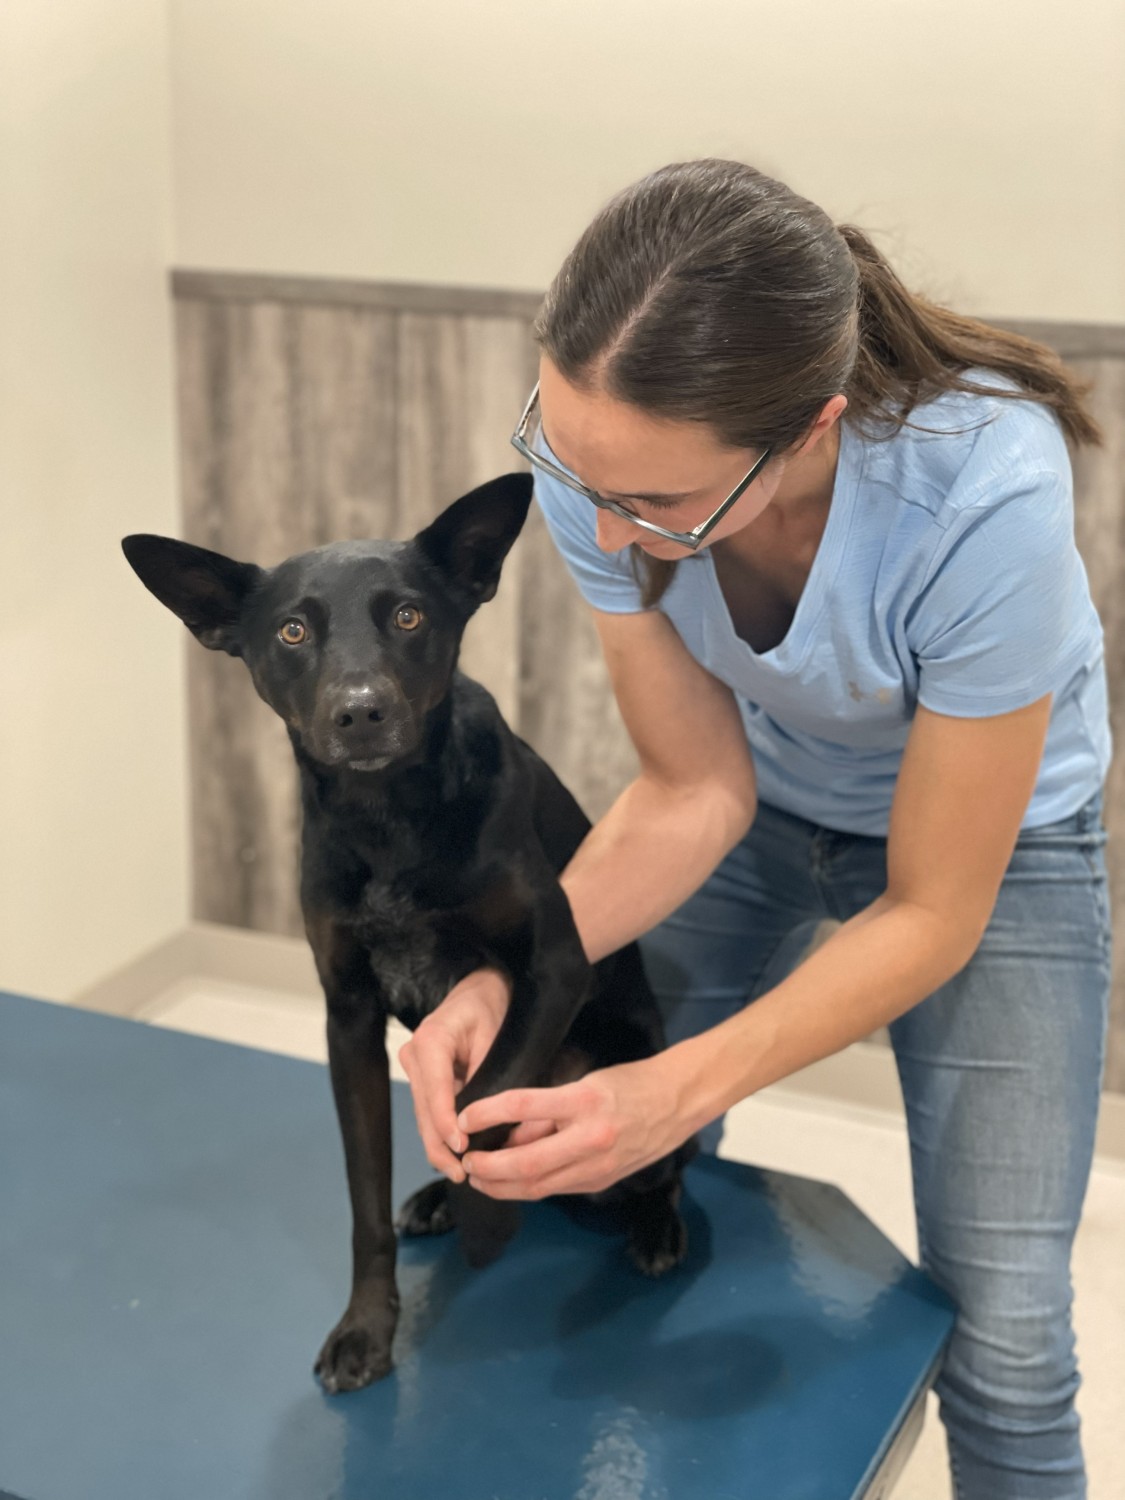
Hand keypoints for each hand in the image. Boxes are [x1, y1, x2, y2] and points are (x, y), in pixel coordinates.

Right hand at [398, 967, 512, 1181]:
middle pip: (424, 1110)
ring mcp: (414, 1066)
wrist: (482, 989)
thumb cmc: (492, 1008)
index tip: (461, 1149)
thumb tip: (482, 1118)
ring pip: (423, 1115)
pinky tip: (454, 1156)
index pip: (436, 1091)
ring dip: (439, 1145)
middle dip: (440, 1145)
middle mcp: (414, 1054)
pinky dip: (440, 1132)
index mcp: (430, 1040)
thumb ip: (487, 1075)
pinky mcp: (421, 1078)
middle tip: (461, 1174)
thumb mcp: (496, 1038)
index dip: (446, 1123)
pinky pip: (429, 1110)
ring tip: (459, 1173)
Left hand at [455, 1053, 692, 1199]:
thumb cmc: (627, 1083)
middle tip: (465, 1163)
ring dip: (502, 1186)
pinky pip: (556, 1188)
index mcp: (583, 1101)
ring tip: (478, 1178)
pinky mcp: (601, 1182)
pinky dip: (528, 1187)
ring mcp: (598, 1166)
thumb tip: (509, 1133)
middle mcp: (590, 1138)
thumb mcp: (584, 1081)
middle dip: (488, 1169)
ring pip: (538, 1186)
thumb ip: (547, 1109)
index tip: (462, 1118)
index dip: (486, 1114)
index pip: (522, 1106)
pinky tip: (509, 1182)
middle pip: (526, 1163)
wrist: (676, 1102)